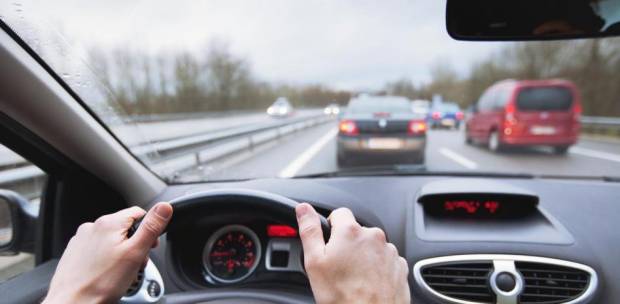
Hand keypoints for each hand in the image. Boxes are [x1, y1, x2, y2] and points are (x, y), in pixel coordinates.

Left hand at [43, 202, 172, 303]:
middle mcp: (92, 227)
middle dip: (135, 245)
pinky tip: (107, 274)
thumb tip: (164, 207)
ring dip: (121, 253)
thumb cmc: (101, 283)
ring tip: (121, 272)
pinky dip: (106, 259)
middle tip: (136, 264)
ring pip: (111, 240)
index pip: (139, 213)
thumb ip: (151, 227)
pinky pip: (97, 250)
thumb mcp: (135, 253)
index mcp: (109, 223)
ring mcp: (81, 240)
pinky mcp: (75, 253)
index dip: (149, 230)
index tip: (150, 246)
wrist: (72, 303)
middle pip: (125, 228)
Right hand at [296, 203, 409, 303]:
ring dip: (363, 257)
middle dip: (347, 245)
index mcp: (351, 231)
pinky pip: (385, 261)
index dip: (331, 228)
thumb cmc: (342, 296)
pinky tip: (368, 284)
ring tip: (354, 279)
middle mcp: (374, 237)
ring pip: (371, 247)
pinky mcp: (400, 267)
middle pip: (356, 232)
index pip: (339, 213)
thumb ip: (310, 230)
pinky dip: (377, 269)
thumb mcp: (315, 262)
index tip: (329, 245)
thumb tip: (303, 209)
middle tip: (338, 268)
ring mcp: (389, 252)